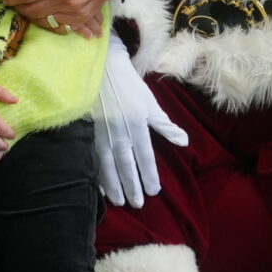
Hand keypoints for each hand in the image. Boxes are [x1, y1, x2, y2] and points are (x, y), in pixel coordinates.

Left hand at [2, 0, 125, 32]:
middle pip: (33, 10)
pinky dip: (50, 23)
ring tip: (27, 11)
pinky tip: (44, 18)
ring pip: (45, 20)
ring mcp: (73, 11)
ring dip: (33, 17)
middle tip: (15, 5)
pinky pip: (60, 26)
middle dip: (20, 8)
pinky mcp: (81, 18)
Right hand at [92, 32, 187, 206]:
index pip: (144, 157)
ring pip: (107, 166)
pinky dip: (95, 175)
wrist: (101, 67)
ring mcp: (101, 133)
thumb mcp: (150, 103)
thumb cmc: (129, 85)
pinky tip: (99, 188)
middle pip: (125, 166)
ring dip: (113, 186)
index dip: (149, 176)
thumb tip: (184, 142)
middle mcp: (119, 132)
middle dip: (131, 187)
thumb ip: (165, 125)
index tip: (154, 192)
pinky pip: (91, 158)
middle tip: (137, 205)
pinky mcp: (87, 132)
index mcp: (137, 125)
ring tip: (119, 202)